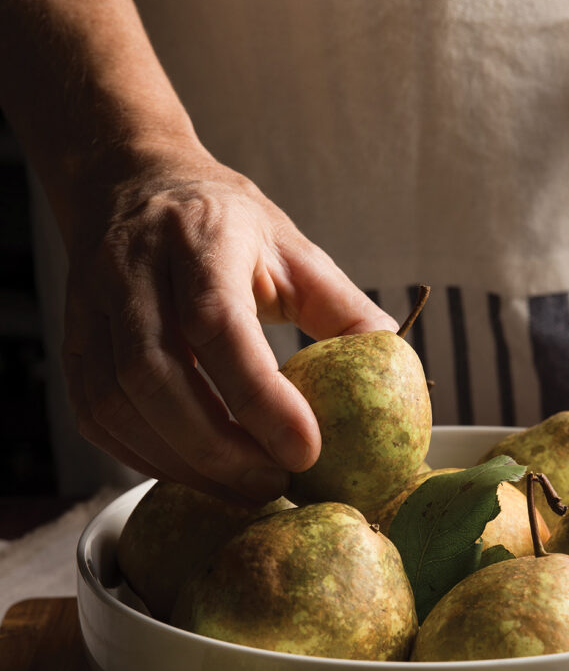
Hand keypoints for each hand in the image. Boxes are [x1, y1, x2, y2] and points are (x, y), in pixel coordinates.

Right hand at [61, 145, 397, 502]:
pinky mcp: (71, 344)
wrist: (129, 183)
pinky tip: (193, 472)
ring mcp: (91, 307)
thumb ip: (342, 304)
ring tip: (242, 488)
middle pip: (156, 375)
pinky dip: (145, 457)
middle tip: (274, 484)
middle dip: (218, 448)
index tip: (306, 450)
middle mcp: (131, 269)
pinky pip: (97, 417)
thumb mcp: (291, 246)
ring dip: (181, 462)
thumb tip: (393, 357)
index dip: (261, 397)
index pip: (218, 324)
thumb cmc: (222, 223)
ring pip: (118, 403)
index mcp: (199, 238)